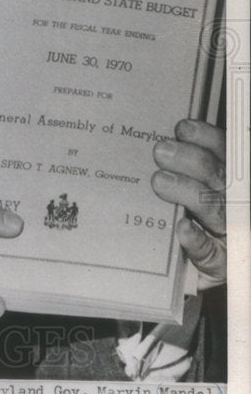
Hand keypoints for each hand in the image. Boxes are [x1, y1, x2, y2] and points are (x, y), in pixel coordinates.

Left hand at [152, 119, 225, 287]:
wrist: (206, 265)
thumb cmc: (203, 218)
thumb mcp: (202, 184)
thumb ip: (194, 164)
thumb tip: (178, 135)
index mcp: (231, 181)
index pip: (224, 154)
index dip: (206, 139)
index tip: (183, 128)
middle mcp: (233, 203)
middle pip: (216, 177)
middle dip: (189, 160)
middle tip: (161, 151)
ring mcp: (228, 232)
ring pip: (213, 208)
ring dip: (187, 192)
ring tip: (160, 181)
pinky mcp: (218, 262)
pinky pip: (209, 251)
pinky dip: (196, 240)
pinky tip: (184, 229)